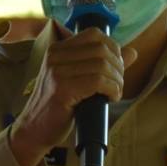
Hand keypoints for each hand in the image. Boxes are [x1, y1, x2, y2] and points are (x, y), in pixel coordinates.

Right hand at [9, 27, 136, 165]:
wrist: (34, 130)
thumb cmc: (58, 106)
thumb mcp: (79, 79)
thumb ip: (103, 64)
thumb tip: (132, 52)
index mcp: (57, 49)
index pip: (94, 35)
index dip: (113, 48)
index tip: (117, 67)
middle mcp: (55, 56)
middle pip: (101, 49)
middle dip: (118, 66)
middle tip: (118, 84)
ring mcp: (57, 72)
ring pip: (102, 66)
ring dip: (117, 80)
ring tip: (115, 93)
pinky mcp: (62, 89)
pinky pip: (98, 81)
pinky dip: (112, 90)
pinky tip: (111, 98)